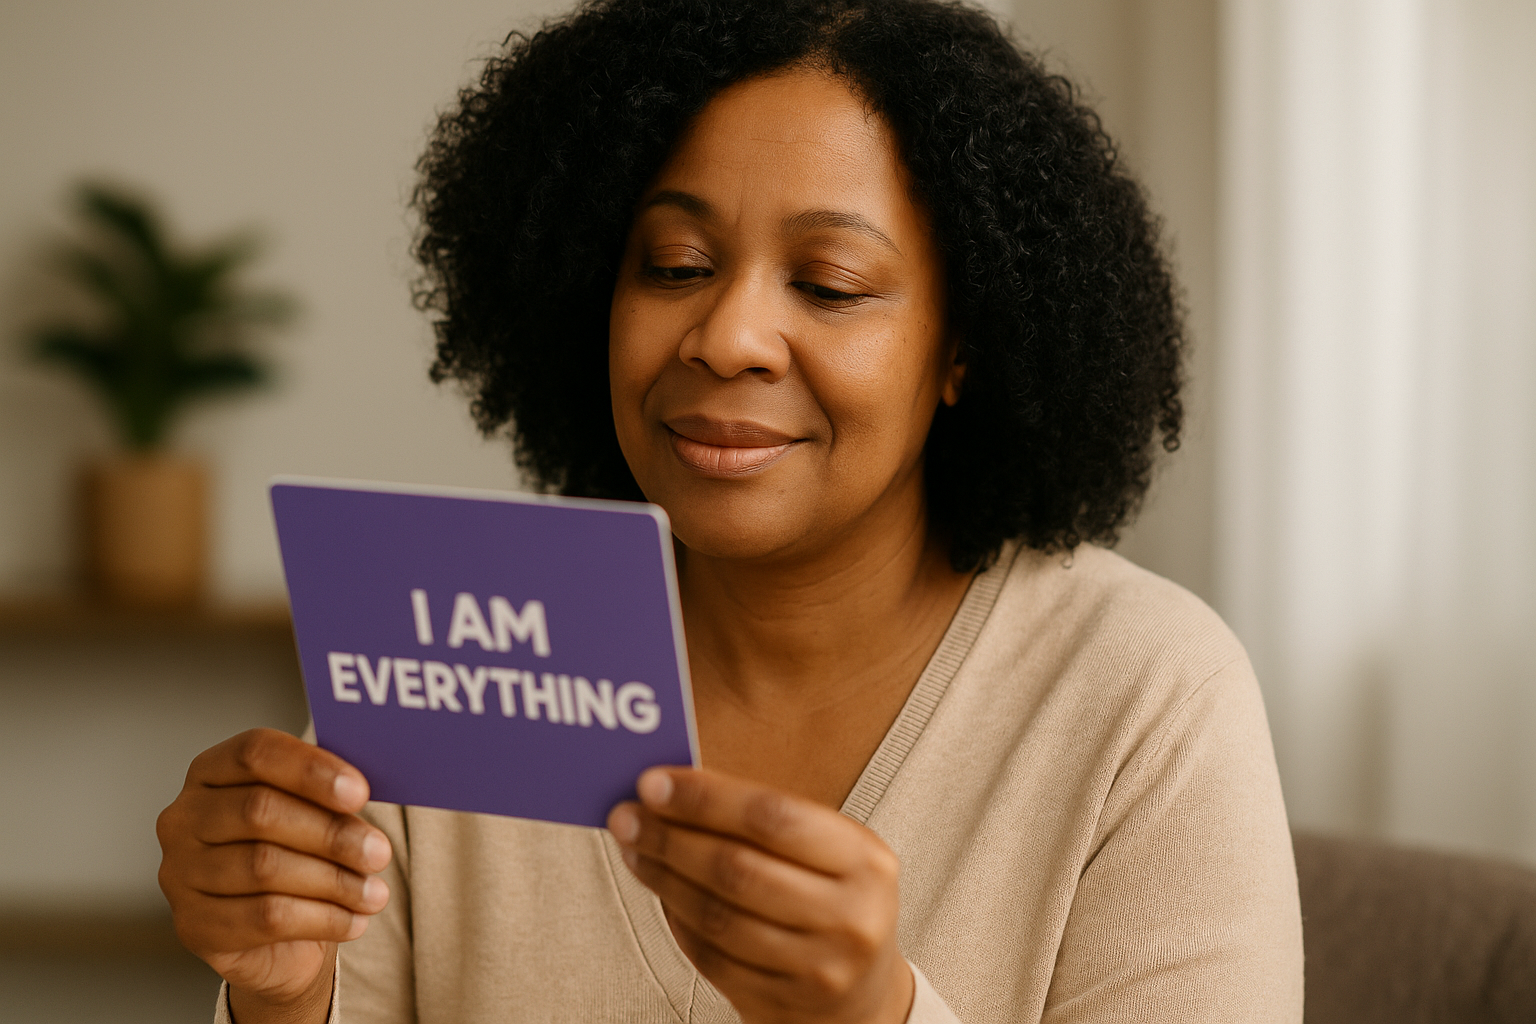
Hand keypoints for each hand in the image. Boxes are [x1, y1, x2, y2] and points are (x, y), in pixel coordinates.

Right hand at [156, 728, 392, 1022]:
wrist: (272, 932)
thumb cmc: (293, 850)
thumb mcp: (310, 810)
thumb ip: (330, 792)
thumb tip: (367, 790)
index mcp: (212, 771)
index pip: (255, 753)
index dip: (311, 770)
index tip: (361, 792)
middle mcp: (184, 817)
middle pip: (260, 811)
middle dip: (331, 832)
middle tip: (379, 852)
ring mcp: (181, 873)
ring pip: (265, 867)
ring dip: (334, 881)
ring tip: (375, 892)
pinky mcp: (194, 925)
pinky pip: (265, 918)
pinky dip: (321, 919)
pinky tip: (353, 920)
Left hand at [607, 768, 912, 1023]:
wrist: (861, 997)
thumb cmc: (834, 903)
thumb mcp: (828, 852)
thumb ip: (764, 820)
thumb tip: (677, 788)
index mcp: (864, 860)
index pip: (772, 816)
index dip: (705, 798)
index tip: (654, 784)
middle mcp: (850, 916)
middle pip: (737, 868)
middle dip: (670, 838)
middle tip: (628, 817)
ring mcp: (819, 968)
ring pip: (717, 916)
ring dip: (663, 878)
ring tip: (635, 851)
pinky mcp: (783, 1003)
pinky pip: (711, 957)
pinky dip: (676, 921)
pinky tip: (661, 895)